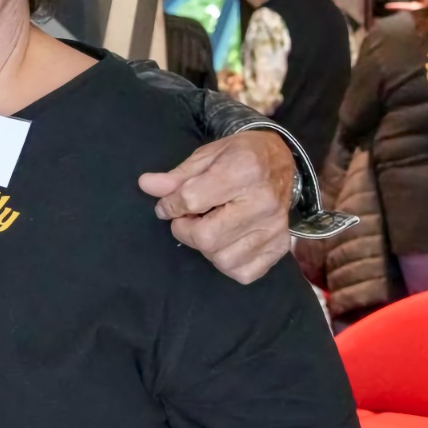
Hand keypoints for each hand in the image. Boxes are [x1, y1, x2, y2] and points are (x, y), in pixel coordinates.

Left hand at [139, 130, 293, 283]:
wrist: (281, 161)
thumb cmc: (240, 155)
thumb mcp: (206, 156)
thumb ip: (176, 176)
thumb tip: (145, 185)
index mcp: (243, 171)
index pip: (192, 200)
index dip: (170, 206)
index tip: (167, 205)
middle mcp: (263, 202)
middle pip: (206, 237)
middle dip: (185, 230)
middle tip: (187, 218)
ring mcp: (274, 228)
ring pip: (223, 259)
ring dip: (205, 248)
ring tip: (208, 227)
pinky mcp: (280, 247)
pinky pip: (243, 272)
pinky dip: (226, 262)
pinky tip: (226, 241)